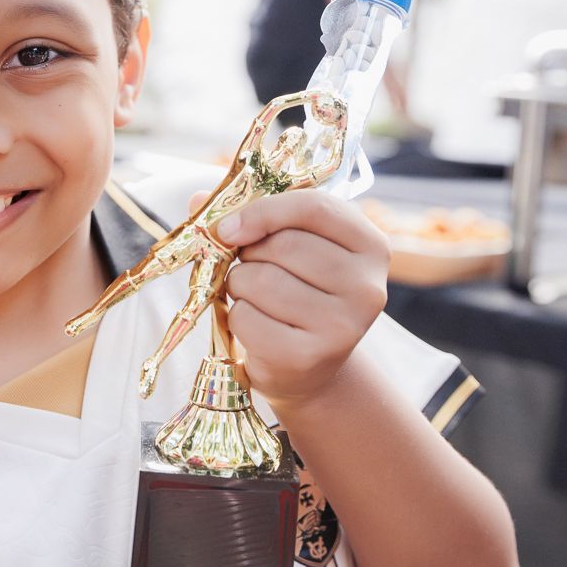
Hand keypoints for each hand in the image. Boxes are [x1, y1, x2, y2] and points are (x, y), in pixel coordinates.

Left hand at [213, 189, 389, 415]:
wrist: (310, 367)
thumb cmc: (298, 293)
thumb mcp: (289, 247)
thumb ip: (251, 215)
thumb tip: (197, 199)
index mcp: (369, 245)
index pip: (314, 207)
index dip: (263, 210)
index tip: (230, 227)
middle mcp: (366, 286)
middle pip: (285, 245)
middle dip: (250, 253)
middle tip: (250, 267)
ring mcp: (342, 325)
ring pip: (262, 280)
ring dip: (239, 284)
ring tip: (253, 296)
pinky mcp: (310, 356)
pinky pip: (248, 318)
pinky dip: (237, 317)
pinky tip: (256, 325)